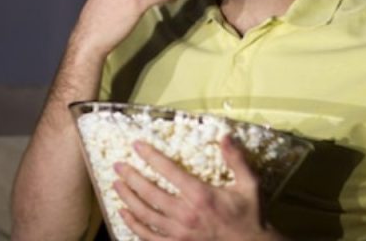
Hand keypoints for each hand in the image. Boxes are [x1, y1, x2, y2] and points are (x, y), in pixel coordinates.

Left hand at [113, 137, 280, 240]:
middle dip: (131, 177)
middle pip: (149, 193)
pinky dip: (133, 225)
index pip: (168, 171)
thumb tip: (225, 134)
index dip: (150, 156)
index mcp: (201, 195)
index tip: (137, 146)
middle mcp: (186, 214)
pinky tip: (124, 214)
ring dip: (128, 198)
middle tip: (118, 166)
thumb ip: (236, 159)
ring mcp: (179, 233)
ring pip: (145, 214)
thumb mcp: (249, 184)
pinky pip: (149, 237)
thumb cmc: (250, 214)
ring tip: (116, 185)